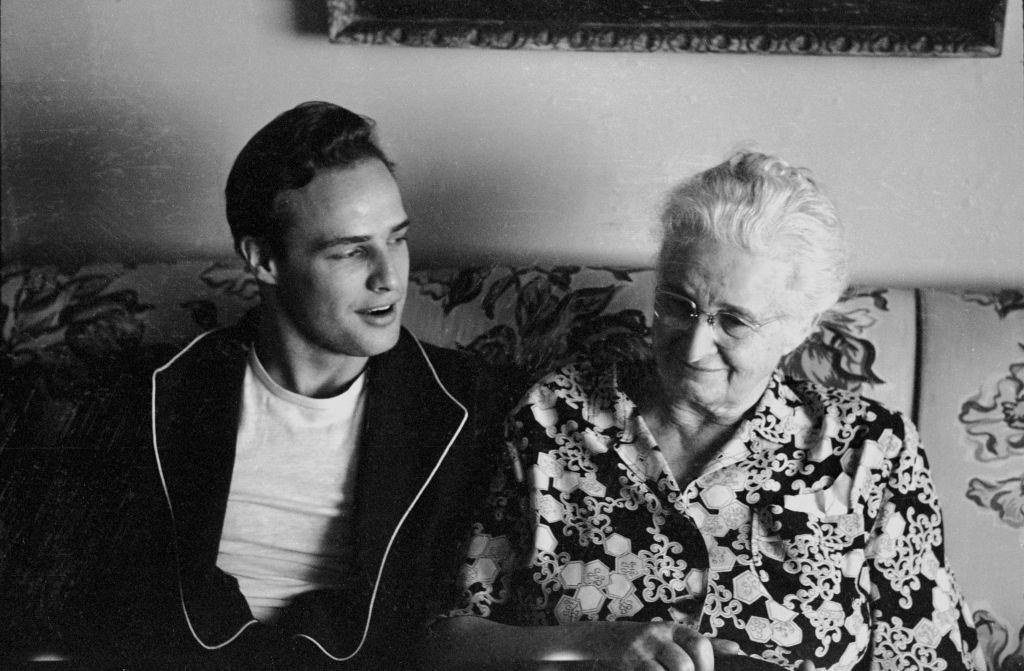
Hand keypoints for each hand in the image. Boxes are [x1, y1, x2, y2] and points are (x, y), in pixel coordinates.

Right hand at [584, 621, 741, 670]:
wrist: (605, 640)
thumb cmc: (648, 643)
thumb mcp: (674, 637)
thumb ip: (704, 644)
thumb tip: (736, 649)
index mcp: (674, 629)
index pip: (700, 644)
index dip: (708, 665)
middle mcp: (657, 636)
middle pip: (684, 665)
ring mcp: (640, 651)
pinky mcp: (629, 663)